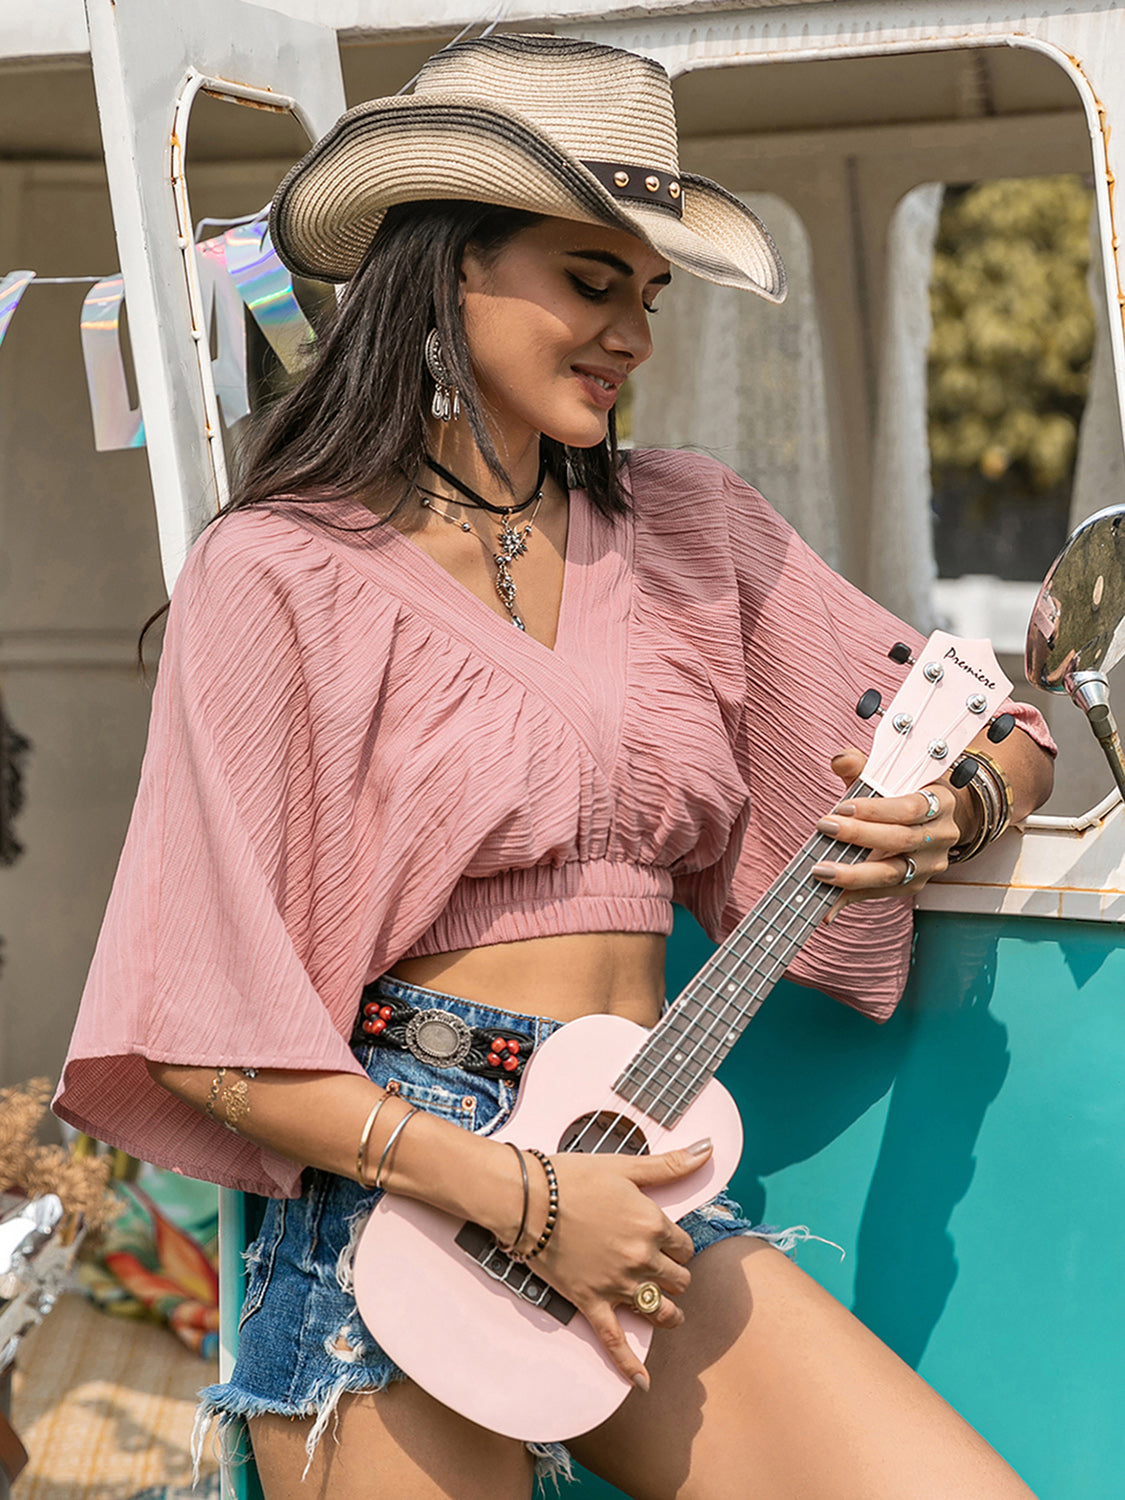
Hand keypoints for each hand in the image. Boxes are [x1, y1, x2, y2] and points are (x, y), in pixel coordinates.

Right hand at [528, 1140, 711, 1390]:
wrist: (526, 1199)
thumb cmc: (573, 1177)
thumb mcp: (625, 1167)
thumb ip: (669, 1164)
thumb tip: (709, 1147)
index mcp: (652, 1224)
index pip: (685, 1247)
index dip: (677, 1246)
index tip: (666, 1242)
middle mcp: (641, 1259)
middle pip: (678, 1281)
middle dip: (675, 1277)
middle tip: (664, 1272)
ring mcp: (617, 1285)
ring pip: (660, 1312)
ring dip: (668, 1314)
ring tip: (669, 1313)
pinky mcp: (591, 1303)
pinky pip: (615, 1342)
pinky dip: (630, 1365)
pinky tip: (643, 1383)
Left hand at [809, 747, 962, 900]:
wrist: (927, 821)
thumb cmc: (900, 794)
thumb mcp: (886, 775)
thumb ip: (862, 766)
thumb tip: (840, 760)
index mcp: (940, 802)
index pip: (911, 807)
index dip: (877, 809)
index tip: (844, 807)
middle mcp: (941, 836)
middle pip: (901, 840)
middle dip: (860, 836)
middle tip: (826, 828)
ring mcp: (930, 865)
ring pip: (893, 874)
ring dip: (854, 874)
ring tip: (821, 870)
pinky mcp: (914, 885)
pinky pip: (882, 893)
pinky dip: (852, 897)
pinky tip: (828, 904)